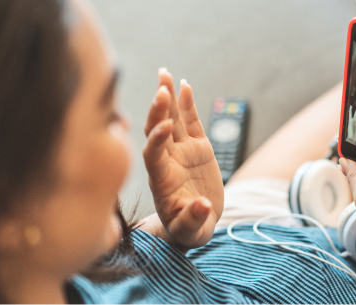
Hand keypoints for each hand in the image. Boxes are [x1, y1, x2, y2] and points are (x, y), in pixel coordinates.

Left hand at [140, 68, 223, 251]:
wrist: (197, 221)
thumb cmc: (188, 229)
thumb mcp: (190, 231)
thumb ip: (193, 220)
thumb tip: (202, 206)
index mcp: (161, 180)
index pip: (153, 154)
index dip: (157, 139)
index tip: (165, 127)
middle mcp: (168, 160)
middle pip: (158, 131)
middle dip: (158, 111)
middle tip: (161, 89)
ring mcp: (182, 151)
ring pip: (172, 120)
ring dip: (168, 98)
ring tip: (165, 74)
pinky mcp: (198, 148)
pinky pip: (191, 122)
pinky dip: (187, 105)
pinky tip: (185, 85)